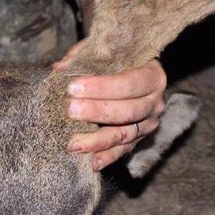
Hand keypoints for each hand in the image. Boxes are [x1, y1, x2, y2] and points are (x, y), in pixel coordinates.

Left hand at [53, 41, 166, 170]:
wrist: (135, 73)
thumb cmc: (118, 61)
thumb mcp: (106, 52)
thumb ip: (84, 57)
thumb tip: (59, 69)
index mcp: (153, 76)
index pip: (129, 83)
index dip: (101, 86)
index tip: (73, 86)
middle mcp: (155, 103)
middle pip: (128, 111)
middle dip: (97, 112)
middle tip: (70, 110)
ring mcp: (148, 124)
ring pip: (125, 135)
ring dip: (98, 140)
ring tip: (73, 143)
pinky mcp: (139, 140)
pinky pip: (123, 151)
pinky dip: (107, 157)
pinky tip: (91, 162)